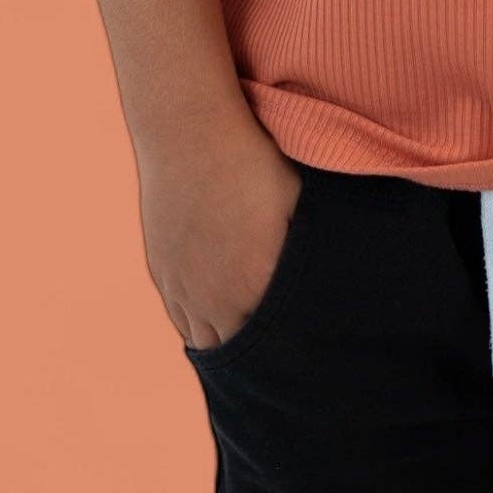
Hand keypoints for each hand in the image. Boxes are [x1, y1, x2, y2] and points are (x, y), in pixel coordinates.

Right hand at [138, 121, 304, 351]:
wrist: (190, 135)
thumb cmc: (252, 164)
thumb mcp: (297, 207)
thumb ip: (306, 255)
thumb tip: (329, 282)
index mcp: (255, 285)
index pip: (277, 344)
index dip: (292, 349)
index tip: (309, 348)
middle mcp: (214, 298)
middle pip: (240, 353)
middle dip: (261, 356)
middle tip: (282, 354)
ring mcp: (183, 288)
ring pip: (205, 340)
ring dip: (226, 341)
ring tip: (251, 339)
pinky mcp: (163, 273)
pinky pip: (181, 318)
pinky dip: (199, 323)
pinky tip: (216, 316)